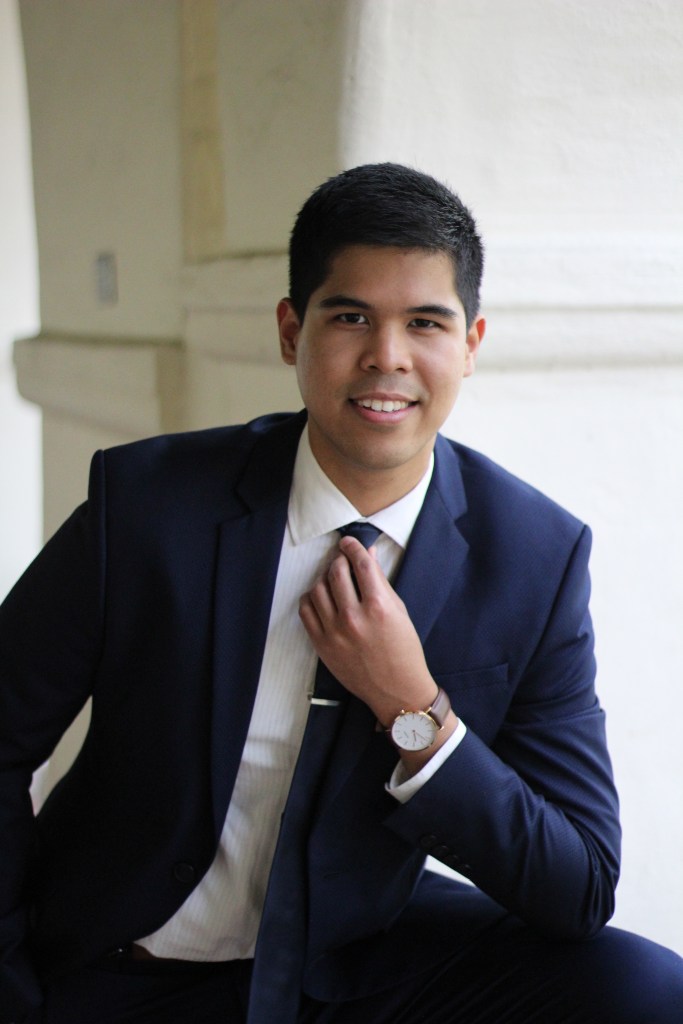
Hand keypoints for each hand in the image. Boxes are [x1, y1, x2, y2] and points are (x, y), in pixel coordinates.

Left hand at [299, 536, 438, 727]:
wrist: (396, 689)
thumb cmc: (403, 649)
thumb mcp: (398, 611)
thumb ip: (380, 581)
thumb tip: (367, 554)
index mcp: (378, 606)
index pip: (360, 564)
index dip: (353, 547)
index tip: (348, 542)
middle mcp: (354, 617)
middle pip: (336, 572)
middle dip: (339, 561)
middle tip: (343, 561)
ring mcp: (334, 632)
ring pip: (317, 588)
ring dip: (324, 579)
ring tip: (333, 582)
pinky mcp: (321, 645)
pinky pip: (306, 610)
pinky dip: (311, 598)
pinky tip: (322, 599)